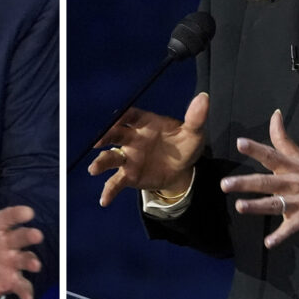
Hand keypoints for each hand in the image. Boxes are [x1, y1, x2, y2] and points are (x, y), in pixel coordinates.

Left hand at [0, 179, 42, 298]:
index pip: (8, 217)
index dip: (18, 214)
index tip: (28, 212)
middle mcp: (5, 243)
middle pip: (20, 238)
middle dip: (29, 236)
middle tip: (36, 235)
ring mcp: (7, 263)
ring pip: (23, 260)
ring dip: (30, 261)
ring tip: (35, 265)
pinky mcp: (6, 281)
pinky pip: (20, 286)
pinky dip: (26, 292)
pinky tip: (27, 298)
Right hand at [88, 92, 208, 206]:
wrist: (183, 170)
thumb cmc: (184, 145)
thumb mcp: (194, 133)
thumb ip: (196, 117)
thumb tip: (204, 97)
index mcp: (145, 123)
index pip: (131, 116)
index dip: (124, 116)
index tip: (118, 117)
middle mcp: (132, 138)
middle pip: (115, 134)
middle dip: (105, 136)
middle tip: (98, 141)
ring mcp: (129, 158)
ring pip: (111, 157)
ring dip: (101, 162)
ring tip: (93, 169)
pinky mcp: (129, 175)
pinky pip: (116, 182)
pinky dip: (109, 191)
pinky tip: (104, 201)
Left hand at [221, 110, 298, 248]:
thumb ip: (283, 139)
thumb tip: (274, 114)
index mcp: (292, 168)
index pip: (271, 155)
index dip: (255, 149)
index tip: (240, 143)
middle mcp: (292, 184)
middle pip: (265, 182)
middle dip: (245, 183)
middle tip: (224, 185)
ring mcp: (297, 203)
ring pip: (273, 204)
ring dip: (256, 207)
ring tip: (239, 207)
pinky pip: (289, 230)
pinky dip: (279, 237)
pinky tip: (268, 243)